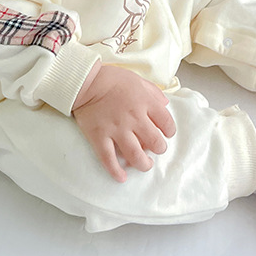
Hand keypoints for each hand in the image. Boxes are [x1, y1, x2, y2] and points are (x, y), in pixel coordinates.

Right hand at [72, 62, 175, 182]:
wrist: (86, 81)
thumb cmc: (112, 78)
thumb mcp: (137, 79)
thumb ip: (153, 92)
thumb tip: (165, 104)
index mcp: (144, 103)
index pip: (166, 122)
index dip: (169, 131)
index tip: (166, 134)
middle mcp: (133, 118)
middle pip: (154, 142)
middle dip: (159, 149)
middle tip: (156, 149)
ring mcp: (116, 130)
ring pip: (135, 155)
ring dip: (143, 164)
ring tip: (145, 164)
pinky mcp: (99, 137)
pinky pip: (109, 160)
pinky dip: (116, 171)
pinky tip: (122, 177)